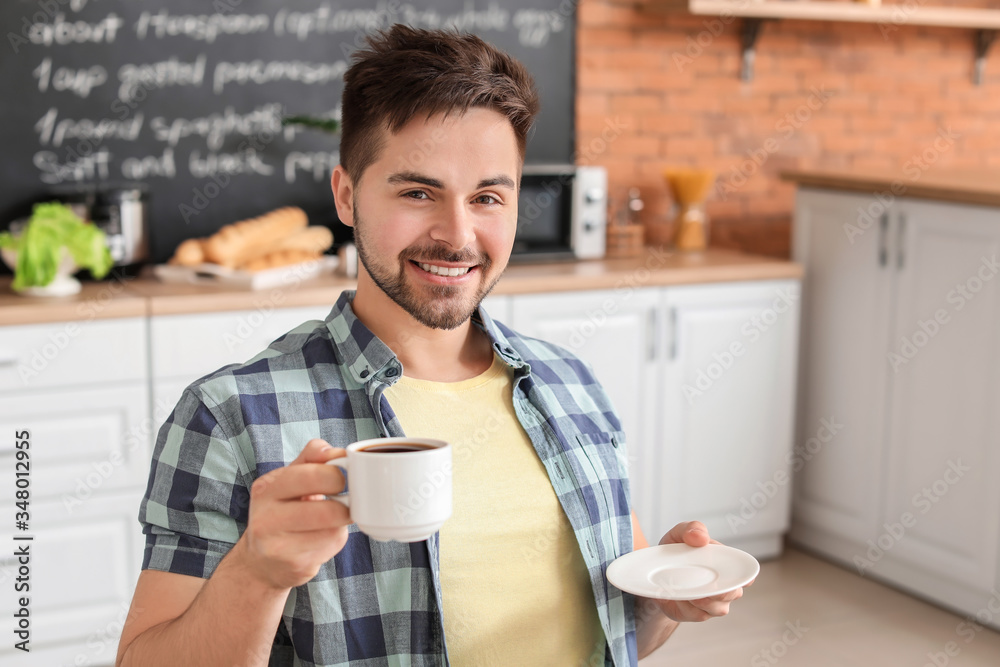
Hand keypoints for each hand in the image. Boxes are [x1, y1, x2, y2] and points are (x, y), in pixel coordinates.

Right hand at [235, 439, 351, 589]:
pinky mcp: (295, 565)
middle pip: (324, 509)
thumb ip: (312, 458)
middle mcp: (267, 518)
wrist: (261, 561)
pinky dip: (336, 538)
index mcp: (266, 489)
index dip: (336, 474)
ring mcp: (279, 546)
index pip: (310, 475)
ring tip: (332, 517)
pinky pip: (331, 545)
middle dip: (345, 502)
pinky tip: (323, 537)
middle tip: (345, 499)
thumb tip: (338, 452)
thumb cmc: (282, 511)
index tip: (342, 477)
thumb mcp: (288, 479)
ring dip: (341, 522)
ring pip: (333, 528)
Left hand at [649, 521, 753, 622]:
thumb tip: (702, 537)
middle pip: (734, 594)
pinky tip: (677, 597)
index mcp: (724, 563)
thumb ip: (691, 528)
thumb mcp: (678, 534)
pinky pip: (698, 615)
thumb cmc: (673, 551)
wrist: (654, 572)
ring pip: (718, 608)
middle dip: (722, 592)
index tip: (740, 579)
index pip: (745, 574)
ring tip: (687, 591)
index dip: (746, 578)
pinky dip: (687, 607)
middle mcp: (723, 585)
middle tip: (703, 585)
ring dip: (703, 601)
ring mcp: (711, 602)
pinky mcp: (696, 613)